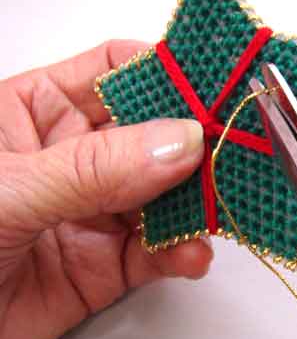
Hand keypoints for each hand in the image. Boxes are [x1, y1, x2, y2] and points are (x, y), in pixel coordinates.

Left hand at [0, 41, 212, 338]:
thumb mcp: (7, 190)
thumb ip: (93, 168)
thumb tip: (177, 142)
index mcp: (40, 113)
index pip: (116, 74)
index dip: (166, 74)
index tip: (211, 88)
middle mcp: (77, 158)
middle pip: (155, 135)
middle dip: (196, 146)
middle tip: (231, 152)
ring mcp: (98, 211)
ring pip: (167, 196)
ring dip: (198, 203)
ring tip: (218, 210)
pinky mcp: (110, 264)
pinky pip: (159, 252)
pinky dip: (182, 253)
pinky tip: (190, 254)